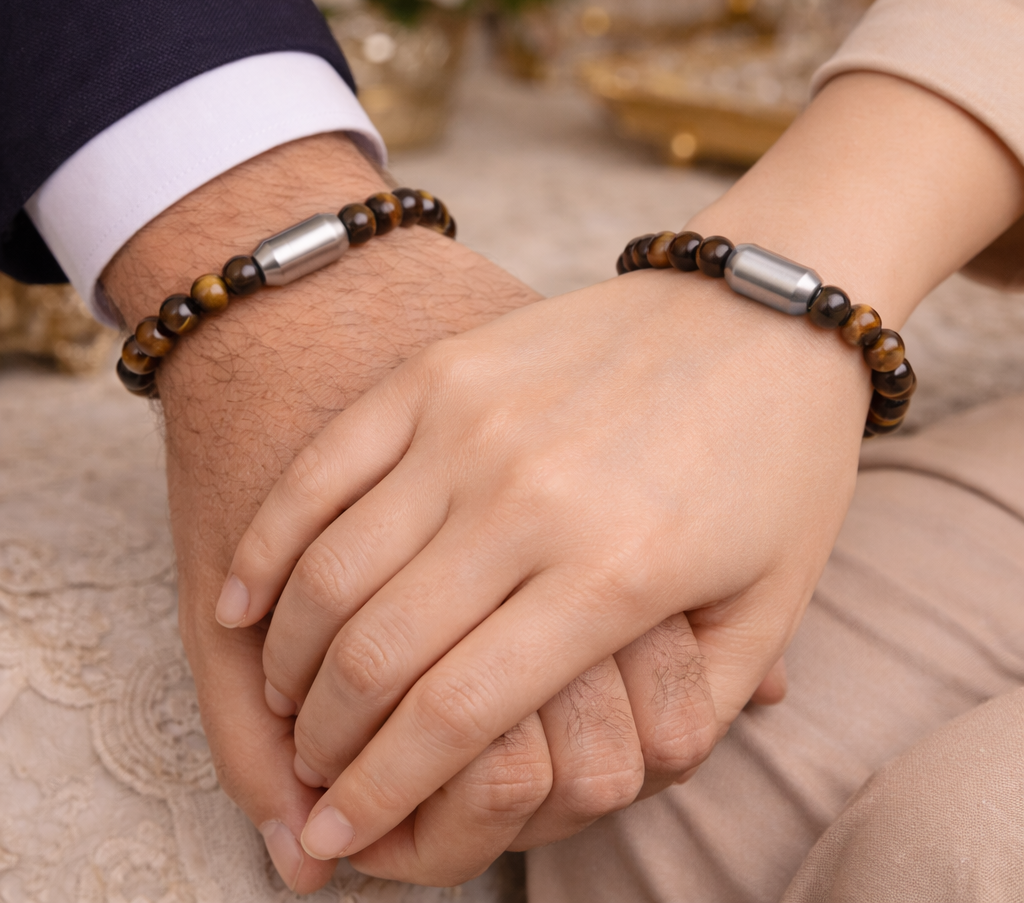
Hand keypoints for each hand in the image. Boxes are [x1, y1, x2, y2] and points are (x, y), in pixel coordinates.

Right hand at [229, 71, 1023, 881]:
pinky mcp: (439, 372)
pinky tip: (243, 600)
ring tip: (285, 701)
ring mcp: (470, 422)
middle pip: (377, 652)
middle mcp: (527, 497)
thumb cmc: (776, 457)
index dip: (381, 792)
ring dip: (288, 656)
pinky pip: (324, 472)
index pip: (456, 715)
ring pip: (334, 569)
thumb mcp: (772, 602)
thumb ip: (698, 710)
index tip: (342, 835)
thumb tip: (614, 786)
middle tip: (311, 776)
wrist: (759, 306)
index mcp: (614, 573)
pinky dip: (268, 544)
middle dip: (325, 740)